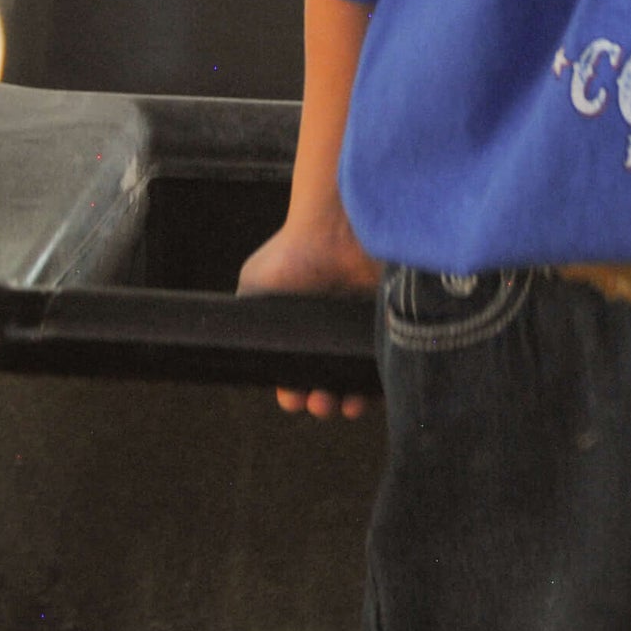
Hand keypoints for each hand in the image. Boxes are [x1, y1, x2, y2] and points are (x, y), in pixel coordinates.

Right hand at [238, 217, 378, 419]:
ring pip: (358, 382)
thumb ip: (247, 320)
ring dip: (352, 402)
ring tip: (347, 404)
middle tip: (321, 401)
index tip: (295, 398)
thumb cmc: (293, 252)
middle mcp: (331, 336)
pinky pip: (389, 365)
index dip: (295, 395)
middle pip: (329, 387)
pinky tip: (371, 390)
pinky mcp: (391, 325)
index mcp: (300, 334)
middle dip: (323, 403)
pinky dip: (382, 383)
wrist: (336, 227)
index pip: (298, 379)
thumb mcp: (255, 287)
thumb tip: (239, 351)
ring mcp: (360, 332)